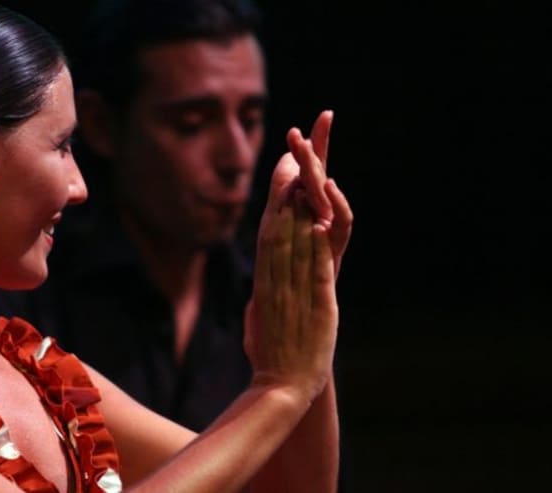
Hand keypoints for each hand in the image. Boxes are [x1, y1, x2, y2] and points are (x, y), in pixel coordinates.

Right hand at [244, 193, 337, 402]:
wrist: (281, 387)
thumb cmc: (269, 357)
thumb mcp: (258, 320)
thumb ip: (260, 298)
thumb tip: (259, 287)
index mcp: (263, 287)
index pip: (266, 240)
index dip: (273, 207)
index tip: (279, 183)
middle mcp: (277, 286)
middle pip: (279, 235)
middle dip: (285, 198)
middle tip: (292, 166)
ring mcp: (296, 296)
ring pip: (296, 247)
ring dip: (302, 213)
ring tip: (307, 183)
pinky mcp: (317, 309)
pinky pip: (316, 273)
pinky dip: (318, 249)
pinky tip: (321, 226)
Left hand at [280, 110, 353, 274]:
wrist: (292, 304)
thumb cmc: (286, 266)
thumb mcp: (276, 226)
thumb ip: (282, 193)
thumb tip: (288, 159)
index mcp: (308, 205)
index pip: (312, 168)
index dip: (317, 142)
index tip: (324, 115)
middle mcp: (323, 214)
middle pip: (318, 178)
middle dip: (311, 153)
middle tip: (302, 132)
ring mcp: (331, 230)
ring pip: (326, 197)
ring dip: (318, 174)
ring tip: (308, 153)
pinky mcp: (337, 248)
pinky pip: (343, 225)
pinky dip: (338, 207)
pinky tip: (328, 189)